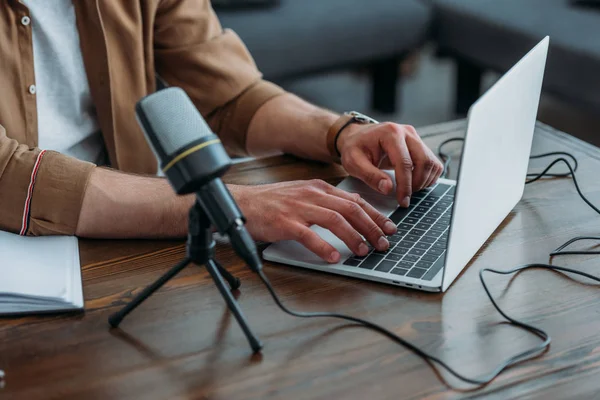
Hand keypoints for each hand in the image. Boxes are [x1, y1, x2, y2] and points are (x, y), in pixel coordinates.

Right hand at [230, 180, 397, 262]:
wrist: (241, 202)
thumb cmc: (271, 203)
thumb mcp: (302, 195)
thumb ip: (324, 203)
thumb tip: (350, 218)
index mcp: (318, 188)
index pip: (354, 200)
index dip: (375, 214)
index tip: (389, 227)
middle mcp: (311, 194)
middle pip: (350, 209)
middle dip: (371, 227)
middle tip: (383, 243)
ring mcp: (298, 207)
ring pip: (335, 220)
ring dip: (353, 236)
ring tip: (363, 251)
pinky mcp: (284, 222)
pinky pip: (309, 235)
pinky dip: (324, 247)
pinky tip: (334, 257)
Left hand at [337, 122, 443, 206]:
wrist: (357, 137)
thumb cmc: (354, 148)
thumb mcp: (353, 162)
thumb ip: (370, 175)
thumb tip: (388, 188)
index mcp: (390, 133)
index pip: (405, 163)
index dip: (405, 185)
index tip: (402, 201)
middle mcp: (406, 132)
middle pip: (424, 161)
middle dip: (417, 184)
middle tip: (405, 197)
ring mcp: (415, 137)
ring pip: (431, 162)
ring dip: (424, 181)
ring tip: (408, 190)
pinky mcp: (419, 144)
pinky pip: (432, 162)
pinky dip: (428, 176)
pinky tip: (414, 183)